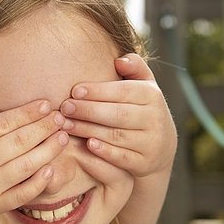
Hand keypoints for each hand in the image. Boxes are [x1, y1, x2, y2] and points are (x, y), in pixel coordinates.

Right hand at [0, 99, 69, 223]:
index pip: (1, 123)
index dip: (26, 113)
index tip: (45, 104)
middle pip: (18, 142)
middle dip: (43, 127)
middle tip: (60, 117)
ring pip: (25, 166)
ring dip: (48, 150)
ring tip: (63, 137)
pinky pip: (24, 193)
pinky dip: (40, 181)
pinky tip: (52, 167)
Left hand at [59, 53, 176, 177]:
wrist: (159, 147)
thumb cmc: (140, 109)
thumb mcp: (143, 86)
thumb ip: (134, 68)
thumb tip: (119, 60)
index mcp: (152, 96)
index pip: (123, 91)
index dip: (98, 91)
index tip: (74, 91)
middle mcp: (155, 119)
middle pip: (118, 114)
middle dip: (88, 110)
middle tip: (64, 108)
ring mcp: (151, 142)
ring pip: (117, 135)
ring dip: (89, 130)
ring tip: (66, 125)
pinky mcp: (144, 163)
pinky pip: (123, 157)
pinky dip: (105, 152)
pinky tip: (87, 145)